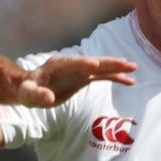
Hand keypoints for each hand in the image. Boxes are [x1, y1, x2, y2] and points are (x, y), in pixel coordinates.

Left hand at [14, 54, 135, 106]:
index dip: (83, 63)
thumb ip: (37, 95)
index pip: (72, 62)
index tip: (96, 65)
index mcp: (56, 65)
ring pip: (100, 67)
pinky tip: (129, 80)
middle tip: (124, 63)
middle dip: (107, 62)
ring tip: (133, 68)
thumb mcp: (27, 94)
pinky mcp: (83, 78)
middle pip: (91, 62)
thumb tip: (49, 98)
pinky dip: (115, 77)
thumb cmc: (26, 90)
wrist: (30, 88)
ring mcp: (79, 70)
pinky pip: (102, 76)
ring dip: (116, 68)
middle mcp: (70, 64)